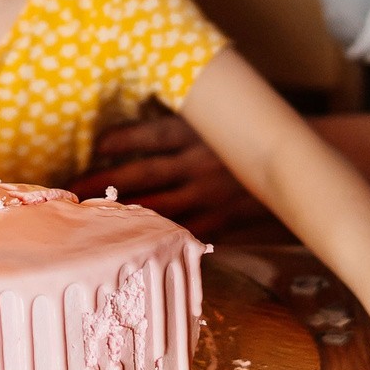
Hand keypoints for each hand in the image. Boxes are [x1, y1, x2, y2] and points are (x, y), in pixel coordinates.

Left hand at [71, 114, 269, 235]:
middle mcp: (200, 161)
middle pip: (143, 174)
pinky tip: (137, 248)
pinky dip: (163, 240)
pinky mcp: (224, 218)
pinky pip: (188, 232)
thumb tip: (122, 133)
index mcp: (197, 132)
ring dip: (126, 217)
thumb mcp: (212, 120)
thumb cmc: (245, 136)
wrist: (298, 160)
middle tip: (71, 194)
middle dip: (104, 185)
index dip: (119, 140)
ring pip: (160, 208)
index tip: (93, 148)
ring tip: (93, 224)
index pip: (150, 133)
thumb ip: (175, 125)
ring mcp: (212, 193)